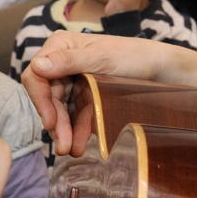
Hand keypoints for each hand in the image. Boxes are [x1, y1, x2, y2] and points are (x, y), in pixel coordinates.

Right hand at [20, 31, 167, 155]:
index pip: (36, 76)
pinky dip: (76, 130)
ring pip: (60, 110)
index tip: (50, 122)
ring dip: (64, 131)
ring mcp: (73, 80)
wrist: (160, 68)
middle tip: (62, 146)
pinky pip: (75, 115)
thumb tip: (37, 65)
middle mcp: (62, 63)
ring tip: (70, 150)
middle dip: (55, 122)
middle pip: (48, 97)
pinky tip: (79, 145)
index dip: (40, 100)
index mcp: (60, 46)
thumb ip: (68, 61)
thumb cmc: (132, 55)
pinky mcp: (85, 96)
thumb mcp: (100, 57)